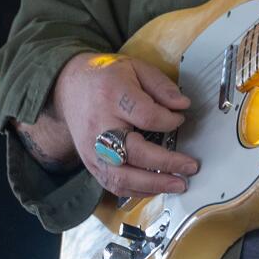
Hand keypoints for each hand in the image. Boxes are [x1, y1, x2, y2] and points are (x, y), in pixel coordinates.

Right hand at [38, 52, 199, 197]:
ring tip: (178, 184)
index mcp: (112, 96)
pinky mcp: (90, 163)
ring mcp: (92, 149)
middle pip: (134, 152)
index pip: (146, 116)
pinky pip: (113, 185)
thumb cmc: (105, 77)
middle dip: (167, 163)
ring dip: (153, 184)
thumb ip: (160, 85)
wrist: (67, 88)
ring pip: (122, 176)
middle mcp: (100, 126)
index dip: (169, 121)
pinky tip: (156, 187)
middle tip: (191, 166)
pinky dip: (137, 191)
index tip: (180, 120)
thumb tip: (183, 105)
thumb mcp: (134, 67)